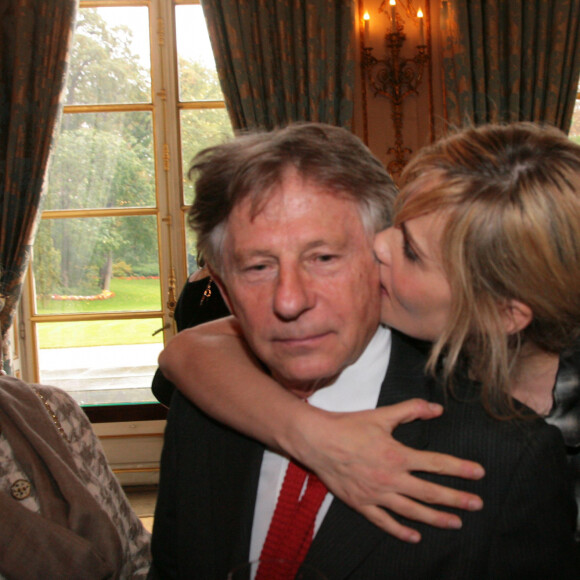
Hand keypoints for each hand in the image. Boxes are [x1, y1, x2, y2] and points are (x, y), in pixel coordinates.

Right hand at [289, 399, 484, 542]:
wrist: (317, 440)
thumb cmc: (349, 426)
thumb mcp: (381, 415)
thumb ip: (410, 410)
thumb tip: (436, 409)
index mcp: (397, 455)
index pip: (436, 463)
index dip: (459, 468)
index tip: (479, 473)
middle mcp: (390, 478)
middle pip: (429, 492)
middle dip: (456, 499)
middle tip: (476, 504)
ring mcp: (376, 494)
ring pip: (411, 511)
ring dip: (436, 518)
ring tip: (456, 523)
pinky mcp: (361, 503)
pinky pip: (384, 521)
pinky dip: (400, 530)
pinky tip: (415, 536)